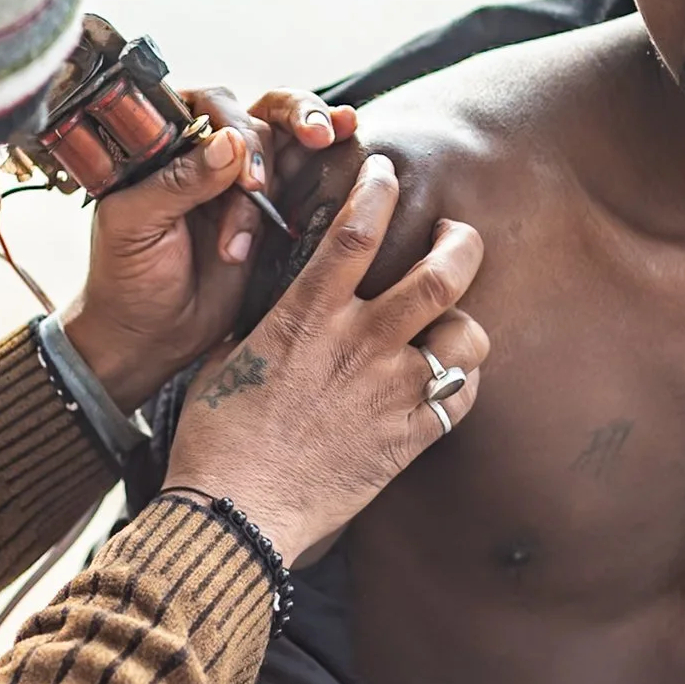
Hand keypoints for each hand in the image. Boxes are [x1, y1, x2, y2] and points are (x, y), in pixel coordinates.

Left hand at [62, 87, 354, 410]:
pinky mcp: (271, 205)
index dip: (235, 127)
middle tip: (308, 143)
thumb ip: (177, 183)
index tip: (250, 179)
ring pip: (284, 131)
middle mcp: (204, 150)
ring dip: (310, 128)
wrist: (152, 334)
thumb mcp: (134, 227)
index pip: (206, 107)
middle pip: (254, 112)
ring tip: (325, 142)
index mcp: (162, 143)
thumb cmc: (127, 278)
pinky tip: (350, 132)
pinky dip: (328, 148)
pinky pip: (303, 168)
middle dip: (284, 123)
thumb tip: (230, 144)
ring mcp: (241, 176)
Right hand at [161, 153, 484, 560]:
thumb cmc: (217, 438)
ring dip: (466, 323)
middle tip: (456, 238)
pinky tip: (447, 381)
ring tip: (453, 324)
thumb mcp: (228, 362)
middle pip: (440, 274)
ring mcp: (390, 391)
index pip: (359, 229)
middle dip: (461, 244)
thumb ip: (264, 330)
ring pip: (466, 335)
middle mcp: (359, 343)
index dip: (380, 189)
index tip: (388, 172)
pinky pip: (462, 396)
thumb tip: (271, 318)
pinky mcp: (408, 439)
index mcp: (308, 315)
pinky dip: (463, 382)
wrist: (235, 512)